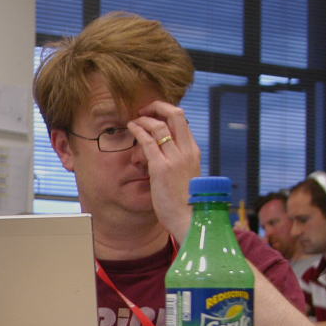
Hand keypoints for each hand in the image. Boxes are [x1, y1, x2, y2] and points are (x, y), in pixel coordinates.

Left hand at [128, 101, 199, 241]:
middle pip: (175, 115)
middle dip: (157, 106)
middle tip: (144, 109)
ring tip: (134, 120)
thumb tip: (167, 156)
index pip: (182, 121)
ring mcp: (174, 158)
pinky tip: (131, 128)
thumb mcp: (187, 176)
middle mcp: (186, 151)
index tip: (155, 114)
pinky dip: (138, 130)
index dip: (167, 112)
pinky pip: (148, 142)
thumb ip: (180, 163)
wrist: (189, 218)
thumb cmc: (186, 201)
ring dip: (143, 119)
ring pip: (159, 126)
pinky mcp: (161, 168)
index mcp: (193, 152)